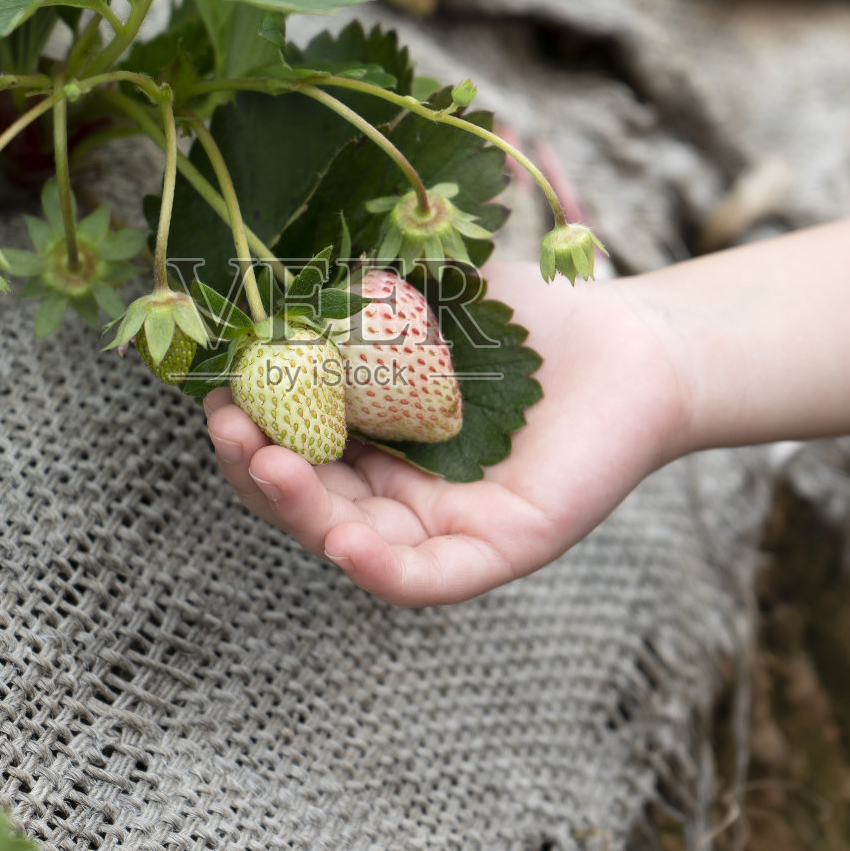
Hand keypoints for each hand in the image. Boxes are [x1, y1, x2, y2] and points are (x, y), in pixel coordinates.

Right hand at [204, 261, 690, 606]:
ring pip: (351, 542)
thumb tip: (252, 272)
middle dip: (254, 468)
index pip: (288, 447)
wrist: (633, 333)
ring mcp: (444, 525)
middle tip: (228, 424)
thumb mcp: (422, 295)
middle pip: (306, 501)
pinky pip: (427, 578)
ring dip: (298, 512)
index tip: (215, 386)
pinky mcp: (501, 547)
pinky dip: (378, 568)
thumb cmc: (528, 315)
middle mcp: (397, 491)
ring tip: (268, 462)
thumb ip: (347, 294)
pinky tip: (341, 539)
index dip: (245, 425)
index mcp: (369, 437)